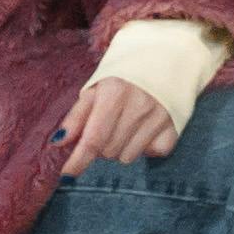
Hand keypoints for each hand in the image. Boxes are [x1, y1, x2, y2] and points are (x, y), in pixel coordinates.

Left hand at [55, 69, 187, 169]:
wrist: (165, 59)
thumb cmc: (123, 77)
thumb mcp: (95, 89)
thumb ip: (77, 116)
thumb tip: (58, 142)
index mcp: (115, 93)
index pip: (93, 138)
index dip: (78, 160)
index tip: (67, 174)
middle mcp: (139, 106)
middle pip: (108, 151)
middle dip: (101, 146)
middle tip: (105, 128)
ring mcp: (159, 118)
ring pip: (127, 157)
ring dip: (120, 148)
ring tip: (125, 126)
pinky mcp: (175, 127)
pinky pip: (152, 154)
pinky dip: (145, 148)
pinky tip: (144, 130)